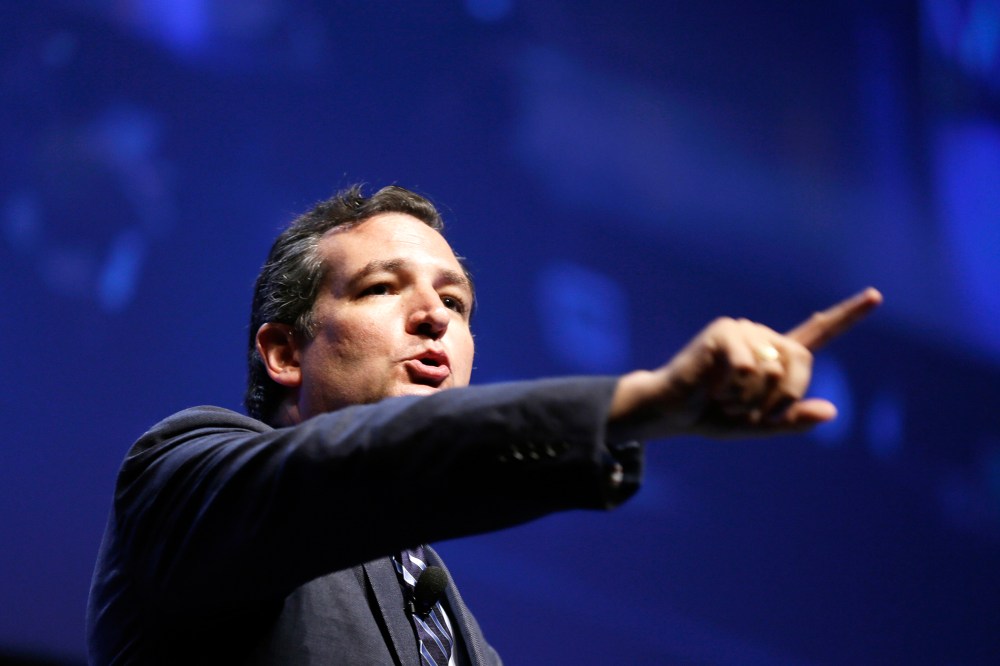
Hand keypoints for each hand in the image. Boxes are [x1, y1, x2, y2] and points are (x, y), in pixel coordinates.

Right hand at [608, 287, 882, 439]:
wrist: (672, 412)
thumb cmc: (713, 416)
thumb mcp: (760, 425)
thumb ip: (793, 420)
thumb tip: (831, 411)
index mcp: (777, 355)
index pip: (820, 331)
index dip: (849, 315)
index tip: (877, 296)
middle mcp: (764, 336)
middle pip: (799, 362)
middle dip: (781, 396)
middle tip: (748, 410)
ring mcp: (744, 330)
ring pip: (773, 368)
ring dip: (750, 398)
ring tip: (725, 398)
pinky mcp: (724, 332)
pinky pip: (749, 366)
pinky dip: (734, 389)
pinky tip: (713, 388)